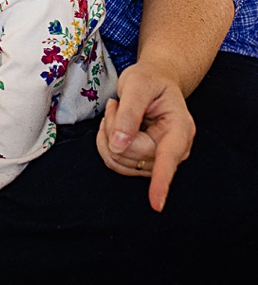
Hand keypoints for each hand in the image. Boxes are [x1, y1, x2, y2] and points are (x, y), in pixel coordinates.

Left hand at [96, 63, 194, 211]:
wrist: (154, 81)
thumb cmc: (149, 81)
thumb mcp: (137, 86)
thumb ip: (128, 115)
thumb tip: (118, 145)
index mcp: (180, 130)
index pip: (169, 159)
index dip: (162, 182)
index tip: (156, 204)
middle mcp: (174, 148)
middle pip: (132, 155)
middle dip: (113, 129)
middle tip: (116, 106)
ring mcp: (158, 157)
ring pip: (120, 161)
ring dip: (107, 135)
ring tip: (116, 111)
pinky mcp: (143, 160)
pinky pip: (115, 161)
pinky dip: (105, 143)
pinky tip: (113, 124)